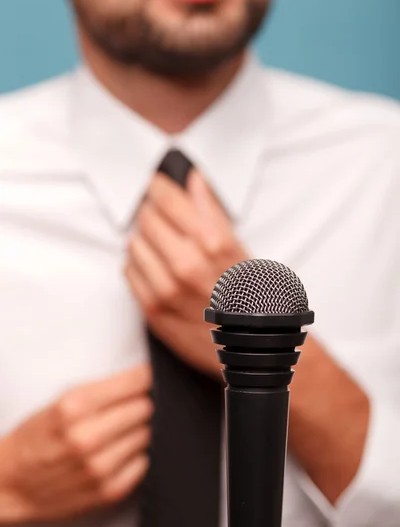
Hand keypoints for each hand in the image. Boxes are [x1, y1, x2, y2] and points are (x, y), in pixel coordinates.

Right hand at [0, 365, 152, 522]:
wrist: (13, 482)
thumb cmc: (41, 435)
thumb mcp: (63, 399)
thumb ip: (104, 389)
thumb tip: (145, 379)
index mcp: (74, 406)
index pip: (135, 382)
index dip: (144, 377)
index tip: (144, 377)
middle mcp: (86, 437)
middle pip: (145, 407)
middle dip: (141, 402)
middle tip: (129, 405)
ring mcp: (98, 467)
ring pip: (147, 434)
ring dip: (138, 429)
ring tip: (119, 430)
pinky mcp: (108, 491)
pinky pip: (144, 463)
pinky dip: (136, 455)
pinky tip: (118, 451)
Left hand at [126, 170, 247, 377]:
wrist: (251, 349)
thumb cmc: (250, 297)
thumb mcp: (239, 248)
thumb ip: (211, 211)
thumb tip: (194, 179)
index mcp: (212, 243)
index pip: (168, 200)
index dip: (158, 187)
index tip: (155, 185)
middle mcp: (187, 264)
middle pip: (146, 219)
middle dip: (151, 212)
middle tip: (160, 215)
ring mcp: (167, 289)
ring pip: (134, 244)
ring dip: (144, 239)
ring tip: (161, 246)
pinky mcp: (153, 311)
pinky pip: (129, 271)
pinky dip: (139, 264)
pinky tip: (156, 267)